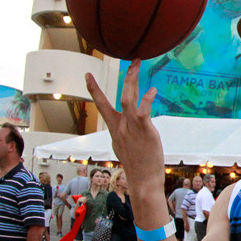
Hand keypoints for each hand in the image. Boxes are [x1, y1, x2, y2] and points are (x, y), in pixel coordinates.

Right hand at [85, 62, 164, 196]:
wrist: (143, 180)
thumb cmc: (136, 165)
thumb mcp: (124, 147)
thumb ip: (125, 133)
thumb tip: (127, 125)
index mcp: (114, 129)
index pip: (101, 105)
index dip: (94, 90)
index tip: (87, 75)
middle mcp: (121, 126)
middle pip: (118, 96)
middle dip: (126, 77)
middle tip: (133, 61)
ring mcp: (131, 128)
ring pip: (128, 98)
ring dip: (133, 81)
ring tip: (138, 66)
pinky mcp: (145, 130)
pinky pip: (143, 110)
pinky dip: (147, 99)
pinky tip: (152, 90)